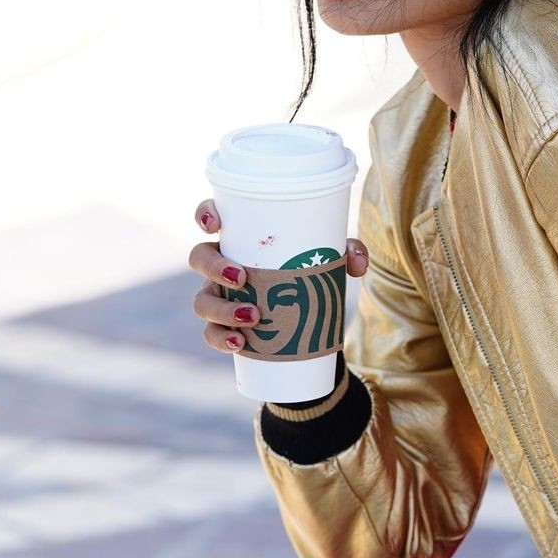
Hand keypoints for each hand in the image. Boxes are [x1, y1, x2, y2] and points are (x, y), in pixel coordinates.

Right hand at [189, 198, 367, 354]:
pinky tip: (239, 343)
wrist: (306, 324)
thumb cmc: (308, 274)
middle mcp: (222, 265)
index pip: (211, 217)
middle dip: (214, 267)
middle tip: (242, 278)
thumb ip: (347, 252)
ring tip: (253, 317)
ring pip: (202, 300)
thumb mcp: (329, 259)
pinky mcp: (224, 327)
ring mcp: (219, 297)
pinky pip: (210, 334)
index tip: (214, 223)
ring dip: (221, 309)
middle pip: (199, 257)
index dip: (205, 214)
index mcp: (240, 239)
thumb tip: (358, 261)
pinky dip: (221, 338)